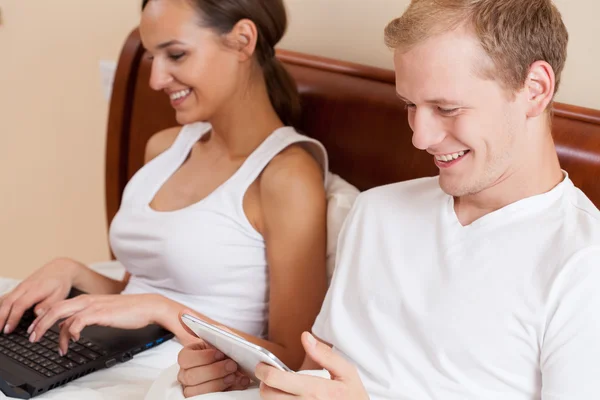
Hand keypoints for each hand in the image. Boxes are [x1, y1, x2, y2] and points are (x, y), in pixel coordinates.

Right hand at [0, 258, 80, 334]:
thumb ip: (47, 305)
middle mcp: (25, 287)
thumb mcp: (60, 295)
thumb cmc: (60, 284)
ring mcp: (20, 287)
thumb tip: (36, 314)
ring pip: (4, 299)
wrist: (60, 268)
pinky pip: (6, 297)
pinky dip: (0, 306)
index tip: (8, 330)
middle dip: (1, 318)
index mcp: (36, 289)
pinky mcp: (18, 288)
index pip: (20, 304)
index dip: (13, 318)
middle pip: (8, 302)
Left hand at [28, 293, 160, 354]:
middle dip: (40, 324)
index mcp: (87, 299)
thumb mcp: (104, 312)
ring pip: (62, 315)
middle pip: (54, 308)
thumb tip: (74, 327)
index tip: (36, 329)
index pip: (57, 305)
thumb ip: (88, 316)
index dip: (43, 317)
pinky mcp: (101, 313)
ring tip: (57, 347)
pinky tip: (76, 339)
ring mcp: (93, 305)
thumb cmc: (130, 310)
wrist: (148, 306)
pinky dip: (72, 331)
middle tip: (33, 337)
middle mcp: (87, 300)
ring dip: (54, 332)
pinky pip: (78, 321)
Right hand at [177, 311, 251, 396]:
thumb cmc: (230, 349)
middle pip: (190, 376)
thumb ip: (204, 326)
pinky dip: (225, 391)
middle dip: (214, 371)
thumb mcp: (222, 335)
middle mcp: (187, 372)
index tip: (220, 353)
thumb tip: (183, 313)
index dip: (203, 357)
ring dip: (218, 383)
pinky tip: (237, 382)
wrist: (246, 364)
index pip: (184, 358)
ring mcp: (193, 387)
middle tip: (232, 365)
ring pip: (195, 391)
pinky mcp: (203, 398)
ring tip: (235, 375)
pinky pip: (206, 399)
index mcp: (189, 355)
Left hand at [257, 332, 368, 399]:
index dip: (264, 371)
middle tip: (266, 375)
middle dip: (264, 384)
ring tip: (277, 387)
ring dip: (270, 395)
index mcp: (317, 391)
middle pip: (269, 396)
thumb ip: (325, 354)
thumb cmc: (353, 397)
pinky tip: (285, 397)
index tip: (262, 365)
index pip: (277, 381)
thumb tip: (306, 337)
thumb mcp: (347, 372)